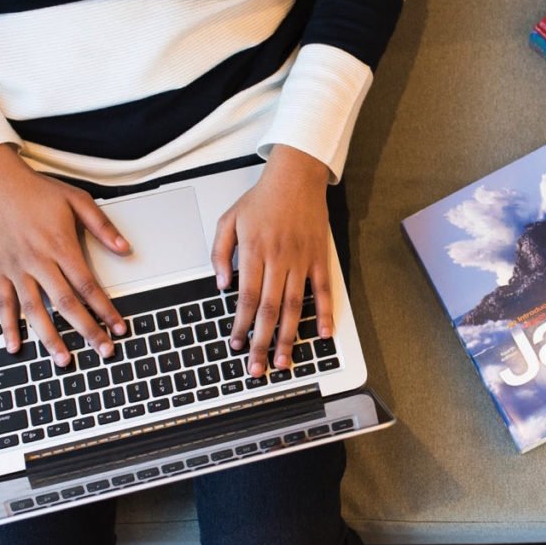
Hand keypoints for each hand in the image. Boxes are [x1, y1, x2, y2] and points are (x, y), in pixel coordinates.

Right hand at [0, 145, 130, 365]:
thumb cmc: (36, 190)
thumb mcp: (77, 200)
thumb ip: (103, 227)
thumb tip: (125, 249)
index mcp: (60, 246)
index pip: (88, 286)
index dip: (105, 309)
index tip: (118, 326)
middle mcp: (38, 261)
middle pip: (66, 304)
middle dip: (86, 330)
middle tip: (102, 350)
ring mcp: (16, 268)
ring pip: (35, 310)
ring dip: (50, 337)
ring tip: (63, 359)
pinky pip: (3, 303)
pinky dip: (8, 326)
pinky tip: (16, 346)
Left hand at [211, 146, 334, 377]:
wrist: (296, 176)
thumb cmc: (262, 199)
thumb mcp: (229, 220)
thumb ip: (220, 253)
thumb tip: (222, 285)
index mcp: (254, 252)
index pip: (246, 298)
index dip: (241, 325)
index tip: (236, 345)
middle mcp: (279, 259)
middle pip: (269, 309)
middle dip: (262, 342)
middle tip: (257, 368)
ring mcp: (302, 260)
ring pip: (294, 306)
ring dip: (288, 336)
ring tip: (283, 360)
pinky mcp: (320, 258)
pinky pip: (324, 290)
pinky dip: (325, 313)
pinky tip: (322, 335)